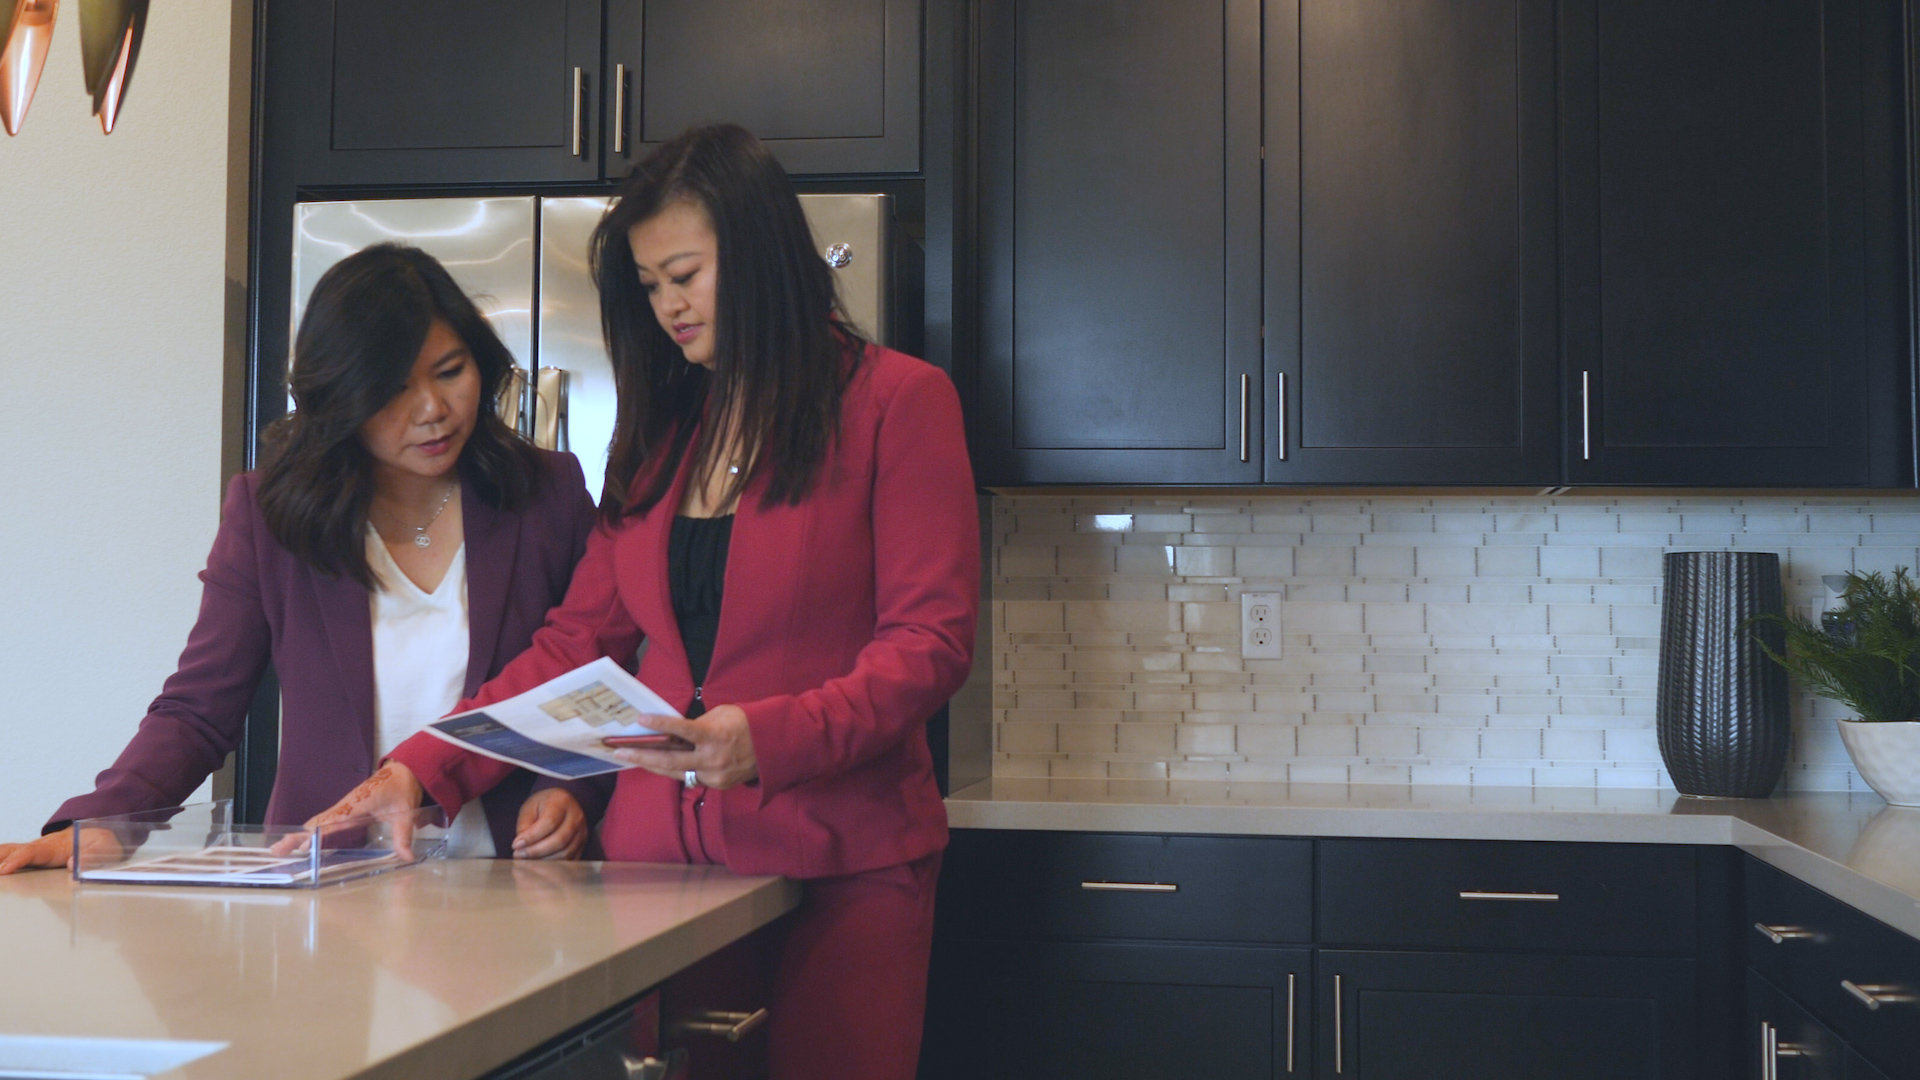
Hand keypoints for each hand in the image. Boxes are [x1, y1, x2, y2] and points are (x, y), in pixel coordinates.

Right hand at [0, 826, 119, 874]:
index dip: (17, 861)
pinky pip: (8, 855)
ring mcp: (32, 850)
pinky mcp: (30, 855)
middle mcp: (39, 847)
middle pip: (10, 850)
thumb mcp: (106, 847)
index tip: (4, 870)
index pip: (31, 853)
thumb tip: (69, 864)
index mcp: (55, 846)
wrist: (97, 834)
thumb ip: (91, 856)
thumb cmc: (101, 843)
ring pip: (5, 851)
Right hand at [279, 760, 426, 858]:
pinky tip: (304, 841)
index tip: (297, 844)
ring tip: (282, 848)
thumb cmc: (401, 788)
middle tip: (276, 850)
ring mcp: (345, 807)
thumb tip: (407, 857)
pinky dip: (311, 830)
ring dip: (299, 833)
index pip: (329, 821)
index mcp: (355, 805)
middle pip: (316, 823)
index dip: (313, 834)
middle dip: (296, 836)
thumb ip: (403, 836)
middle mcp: (346, 806)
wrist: (403, 771)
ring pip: (318, 822)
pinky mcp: (348, 808)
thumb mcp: (405, 813)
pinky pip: (326, 820)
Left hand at [512, 788, 588, 859]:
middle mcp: (576, 817)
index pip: (549, 823)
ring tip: (527, 861)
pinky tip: (539, 864)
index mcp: (562, 802)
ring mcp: (582, 832)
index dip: (531, 837)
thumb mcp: (529, 808)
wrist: (560, 804)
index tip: (515, 845)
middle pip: (559, 840)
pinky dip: (553, 866)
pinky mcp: (582, 845)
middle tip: (519, 855)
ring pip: (565, 853)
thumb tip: (521, 847)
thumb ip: (524, 827)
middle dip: (536, 852)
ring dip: (544, 861)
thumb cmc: (542, 806)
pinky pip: (570, 860)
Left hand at [609, 705, 757, 789]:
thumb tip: (675, 732)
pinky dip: (678, 770)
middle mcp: (713, 759)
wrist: (776, 746)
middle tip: (620, 752)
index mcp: (715, 736)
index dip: (660, 724)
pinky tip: (661, 764)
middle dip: (642, 757)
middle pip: (670, 761)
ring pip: (677, 773)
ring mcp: (715, 776)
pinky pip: (691, 777)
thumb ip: (698, 724)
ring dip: (654, 766)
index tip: (640, 719)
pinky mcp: (718, 785)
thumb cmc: (748, 723)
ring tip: (633, 758)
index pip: (682, 730)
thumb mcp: (722, 715)